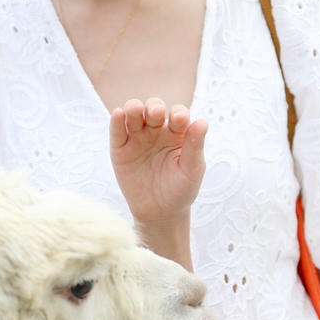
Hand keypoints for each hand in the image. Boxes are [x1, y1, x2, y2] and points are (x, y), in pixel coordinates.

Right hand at [109, 98, 207, 226]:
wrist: (160, 213)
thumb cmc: (181, 190)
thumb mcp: (192, 170)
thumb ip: (195, 146)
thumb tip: (203, 121)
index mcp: (178, 133)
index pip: (178, 115)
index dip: (178, 114)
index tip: (179, 119)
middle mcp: (157, 131)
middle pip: (154, 109)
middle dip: (154, 107)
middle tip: (156, 112)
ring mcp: (138, 138)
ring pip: (134, 114)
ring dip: (134, 108)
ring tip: (136, 110)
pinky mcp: (120, 148)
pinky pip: (117, 131)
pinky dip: (116, 121)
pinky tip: (118, 114)